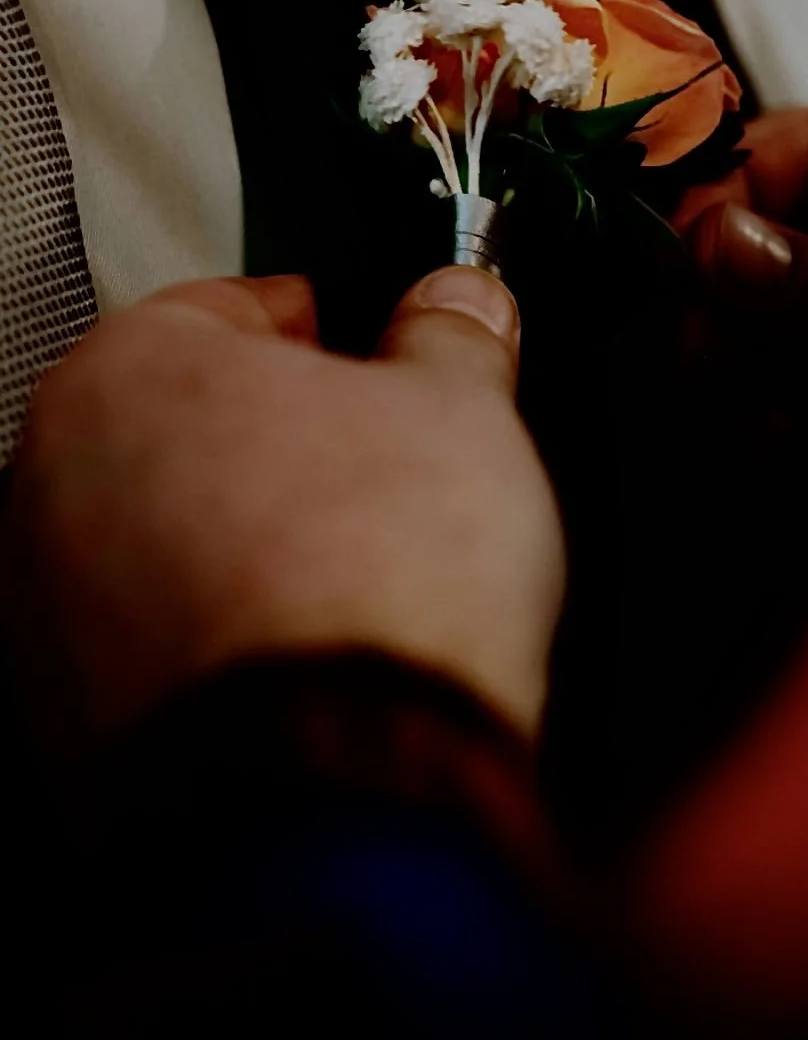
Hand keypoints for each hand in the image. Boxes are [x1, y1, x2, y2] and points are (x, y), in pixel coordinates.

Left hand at [5, 268, 564, 743]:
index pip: (234, 305)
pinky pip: (160, 642)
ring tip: (354, 569)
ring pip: (168, 535)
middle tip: (376, 463)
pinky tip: (309, 654)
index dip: (323, 324)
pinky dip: (226, 635)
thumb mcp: (463, 408)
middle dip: (282, 436)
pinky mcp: (67, 721)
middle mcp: (56, 481)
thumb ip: (454, 332)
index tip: (368, 345)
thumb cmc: (372, 590)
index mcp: (132, 370)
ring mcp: (47, 611)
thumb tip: (461, 305)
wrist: (335, 800)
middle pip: (190, 423)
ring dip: (249, 537)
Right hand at [637, 112, 807, 1026]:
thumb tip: (720, 242)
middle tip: (695, 321)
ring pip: (775, 343)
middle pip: (781, 249)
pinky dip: (765, 431)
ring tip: (722, 377)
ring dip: (735, 356)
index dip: (742, 179)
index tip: (686, 231)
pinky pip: (796, 432)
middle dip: (727, 276)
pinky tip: (764, 437)